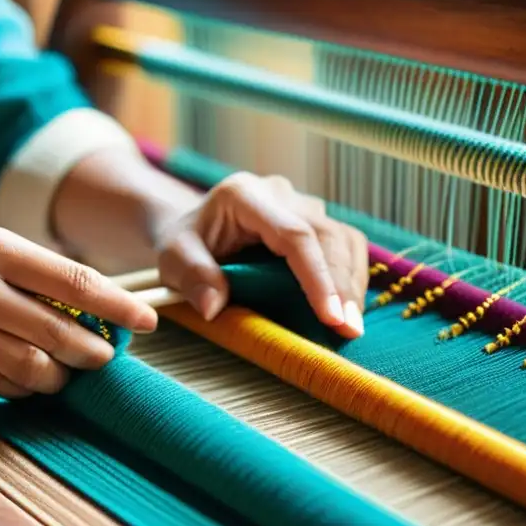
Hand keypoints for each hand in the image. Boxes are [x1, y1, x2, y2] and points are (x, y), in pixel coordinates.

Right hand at [0, 227, 156, 395]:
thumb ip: (32, 273)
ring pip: (32, 367)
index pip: (73, 281)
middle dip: (93, 352)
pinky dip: (24, 386)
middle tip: (105, 357)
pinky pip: (0, 385)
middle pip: (58, 333)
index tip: (147, 322)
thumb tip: (94, 307)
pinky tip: (29, 379)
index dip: (117, 306)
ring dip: (60, 376)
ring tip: (65, 372)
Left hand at [155, 172, 368, 337]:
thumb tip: (213, 307)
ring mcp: (301, 205)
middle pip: (328, 235)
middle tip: (348, 332)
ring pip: (345, 238)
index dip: (317, 276)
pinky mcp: (314, 221)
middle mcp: (280, 194)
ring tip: (351, 326)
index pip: (294, 235)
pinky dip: (350, 278)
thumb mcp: (172, 259)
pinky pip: (344, 245)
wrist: (191, 228)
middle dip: (343, 285)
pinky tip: (346, 309)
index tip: (331, 316)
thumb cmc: (183, 243)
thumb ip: (192, 277)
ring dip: (352, 283)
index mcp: (245, 196)